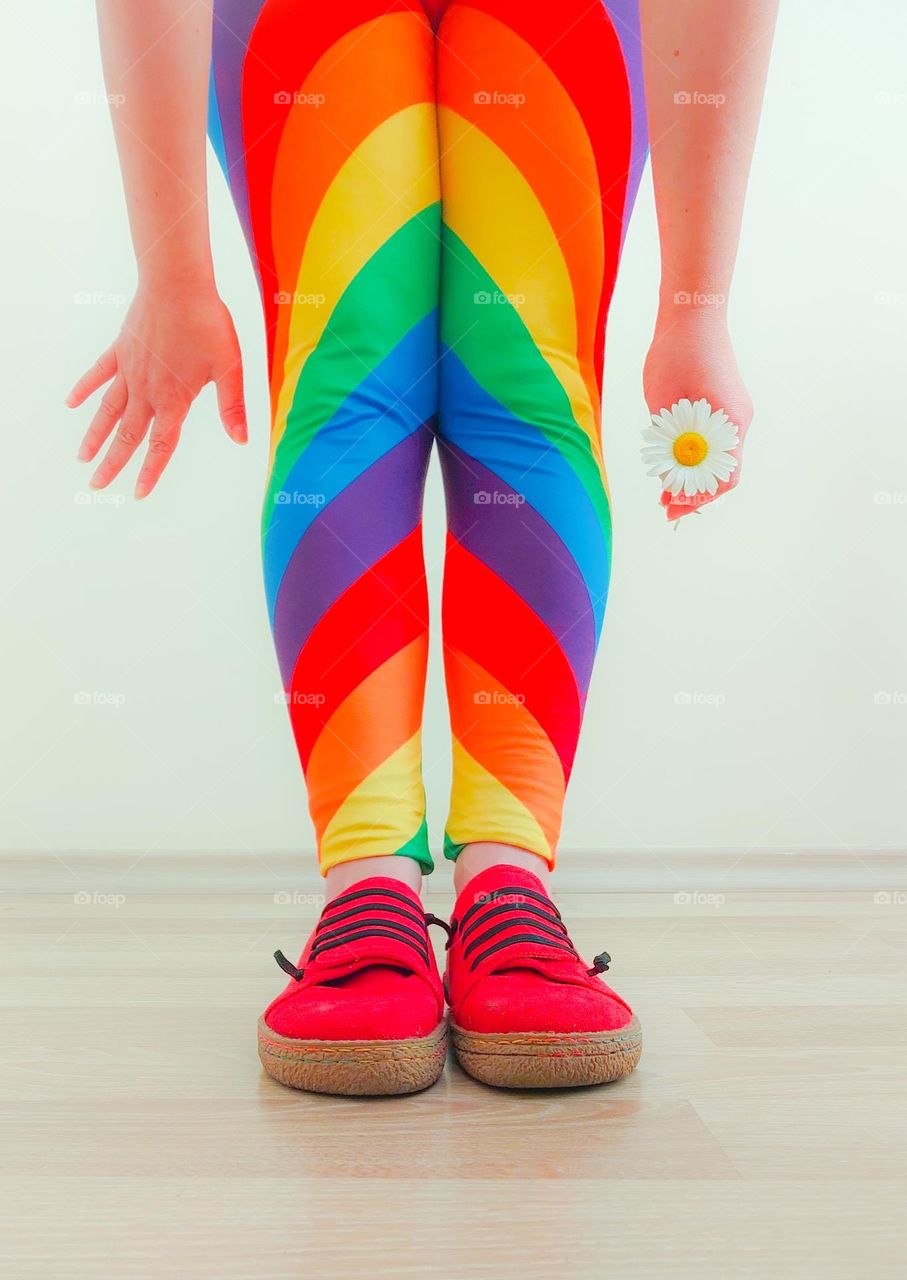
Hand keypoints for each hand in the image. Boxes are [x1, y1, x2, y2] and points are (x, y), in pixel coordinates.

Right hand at [66, 282, 246, 498]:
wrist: (178, 284)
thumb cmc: (208, 323)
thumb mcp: (230, 368)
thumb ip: (233, 407)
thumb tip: (243, 440)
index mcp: (174, 400)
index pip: (160, 445)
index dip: (150, 472)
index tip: (138, 494)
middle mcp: (146, 391)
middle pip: (127, 435)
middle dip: (112, 463)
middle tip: (96, 485)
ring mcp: (129, 370)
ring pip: (107, 411)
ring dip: (95, 435)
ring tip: (82, 457)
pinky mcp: (120, 350)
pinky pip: (99, 374)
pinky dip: (84, 390)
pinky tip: (71, 403)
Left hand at [643, 310, 752, 521]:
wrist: (692, 315)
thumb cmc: (675, 355)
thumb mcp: (664, 404)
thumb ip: (670, 441)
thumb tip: (669, 477)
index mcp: (728, 423)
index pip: (723, 477)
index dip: (699, 499)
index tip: (673, 507)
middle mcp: (737, 421)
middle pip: (723, 472)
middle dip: (695, 493)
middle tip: (666, 504)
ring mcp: (733, 412)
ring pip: (718, 457)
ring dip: (694, 474)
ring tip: (665, 488)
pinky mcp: (724, 404)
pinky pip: (714, 440)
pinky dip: (696, 455)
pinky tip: (672, 460)